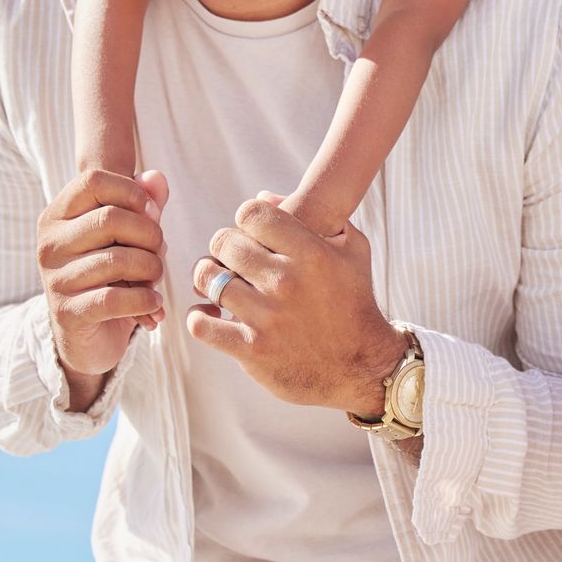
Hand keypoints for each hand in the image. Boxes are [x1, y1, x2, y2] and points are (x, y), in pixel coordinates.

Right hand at [37, 168, 169, 408]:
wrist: (88, 336)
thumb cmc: (110, 275)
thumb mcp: (128, 235)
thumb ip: (144, 204)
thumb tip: (156, 178)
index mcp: (58, 215)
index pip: (94, 180)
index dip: (134, 193)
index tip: (152, 214)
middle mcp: (50, 243)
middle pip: (111, 218)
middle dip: (150, 235)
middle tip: (158, 252)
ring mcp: (55, 279)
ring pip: (118, 259)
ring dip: (151, 269)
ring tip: (155, 279)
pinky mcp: (68, 312)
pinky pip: (115, 299)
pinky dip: (145, 301)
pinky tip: (153, 305)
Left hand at [187, 194, 404, 411]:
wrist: (362, 366)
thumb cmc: (355, 302)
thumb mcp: (353, 250)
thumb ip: (320, 216)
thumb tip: (267, 196)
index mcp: (311, 253)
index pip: (252, 214)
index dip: (246, 219)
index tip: (251, 232)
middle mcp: (287, 281)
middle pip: (225, 242)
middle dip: (225, 246)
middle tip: (232, 258)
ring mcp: (267, 317)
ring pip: (208, 278)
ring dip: (207, 278)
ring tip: (217, 282)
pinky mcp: (252, 350)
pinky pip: (202, 325)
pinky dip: (199, 316)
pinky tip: (210, 314)